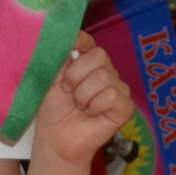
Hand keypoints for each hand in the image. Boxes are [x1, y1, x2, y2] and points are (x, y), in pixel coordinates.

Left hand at [31, 33, 131, 169]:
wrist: (56, 139)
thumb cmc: (52, 110)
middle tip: (69, 93)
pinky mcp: (125, 106)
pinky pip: (112, 95)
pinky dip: (95, 106)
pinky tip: (91, 114)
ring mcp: (118, 88)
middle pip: (99, 56)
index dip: (80, 42)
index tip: (69, 51)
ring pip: (104, 77)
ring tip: (79, 106)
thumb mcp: (50, 80)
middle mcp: (105, 72)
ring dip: (83, 95)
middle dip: (76, 76)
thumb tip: (66, 35)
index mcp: (86, 62)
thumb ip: (58, 57)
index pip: (88, 41)